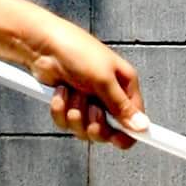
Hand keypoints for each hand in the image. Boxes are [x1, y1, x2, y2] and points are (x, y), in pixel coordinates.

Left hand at [30, 22, 144, 147]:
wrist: (43, 45)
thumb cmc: (77, 51)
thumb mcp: (103, 79)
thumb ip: (121, 106)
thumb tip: (143, 126)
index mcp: (125, 86)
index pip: (135, 120)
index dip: (129, 134)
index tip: (118, 140)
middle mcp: (108, 97)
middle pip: (108, 131)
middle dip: (95, 123)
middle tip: (91, 110)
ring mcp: (88, 102)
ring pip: (84, 130)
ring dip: (75, 113)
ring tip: (73, 92)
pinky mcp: (69, 105)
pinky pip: (66, 123)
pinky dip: (60, 109)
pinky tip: (60, 91)